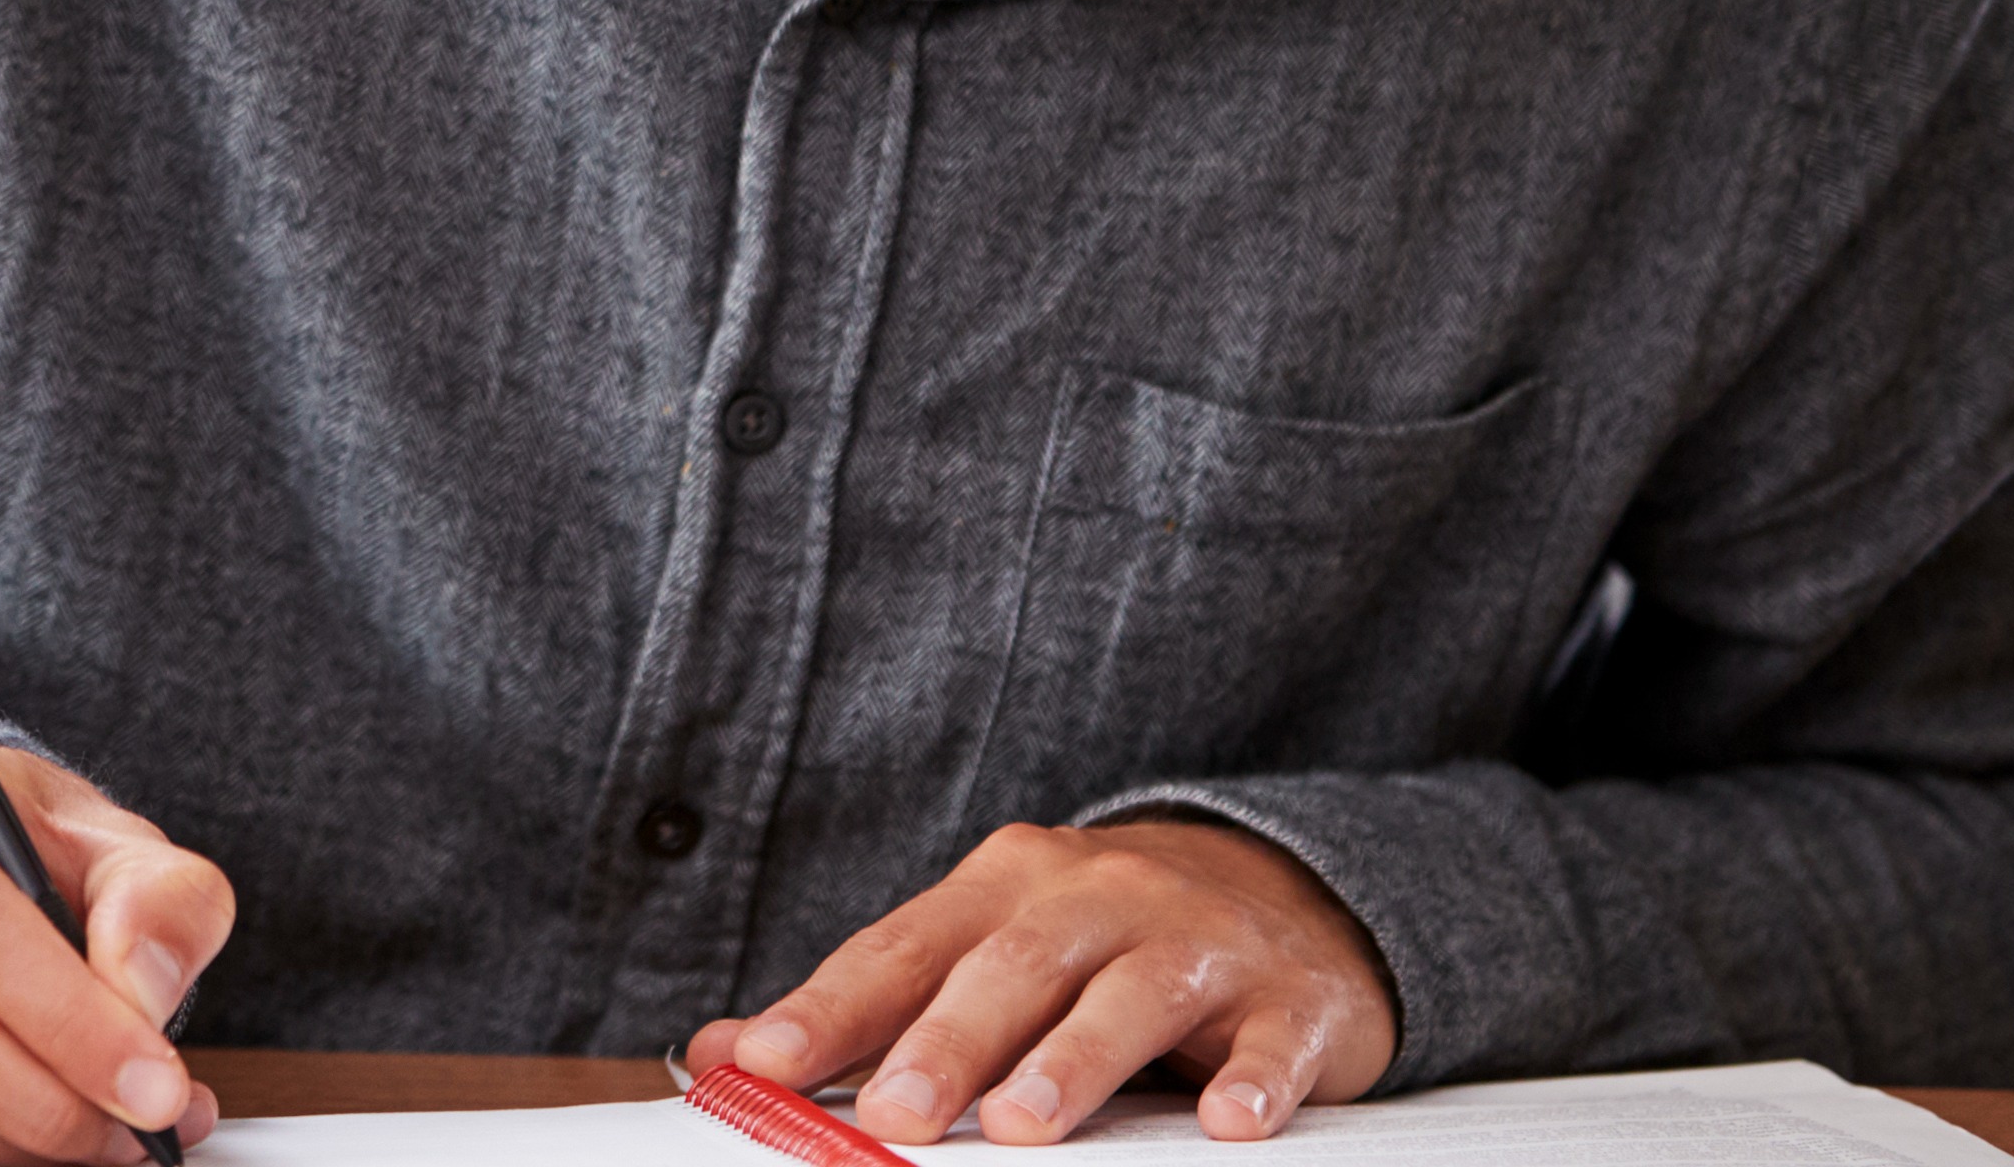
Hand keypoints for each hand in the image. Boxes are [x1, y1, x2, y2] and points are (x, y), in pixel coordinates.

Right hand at [0, 740, 234, 1162]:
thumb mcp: (104, 835)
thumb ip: (154, 897)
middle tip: (142, 1124)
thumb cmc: (10, 841)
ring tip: (109, 1132)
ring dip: (19, 1138)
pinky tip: (38, 1130)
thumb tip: (144, 990)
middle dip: (48, 1098)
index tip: (153, 1079)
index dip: (65, 1017)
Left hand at [680, 820, 1394, 1144]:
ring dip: (1075, 1061)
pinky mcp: (1289, 997)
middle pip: (1012, 968)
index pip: (904, 947)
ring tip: (1025, 1124)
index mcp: (1005, 888)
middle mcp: (1096, 898)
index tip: (766, 1063)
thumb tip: (724, 1050)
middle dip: (949, 1042)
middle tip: (899, 1112)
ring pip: (1130, 996)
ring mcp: (1197, 941)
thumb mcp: (983, 948)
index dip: (832, 1007)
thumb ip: (870, 1003)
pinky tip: (1229, 1121)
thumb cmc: (1099, 939)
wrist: (1288, 892)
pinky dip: (1253, 1079)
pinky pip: (1271, 1038)